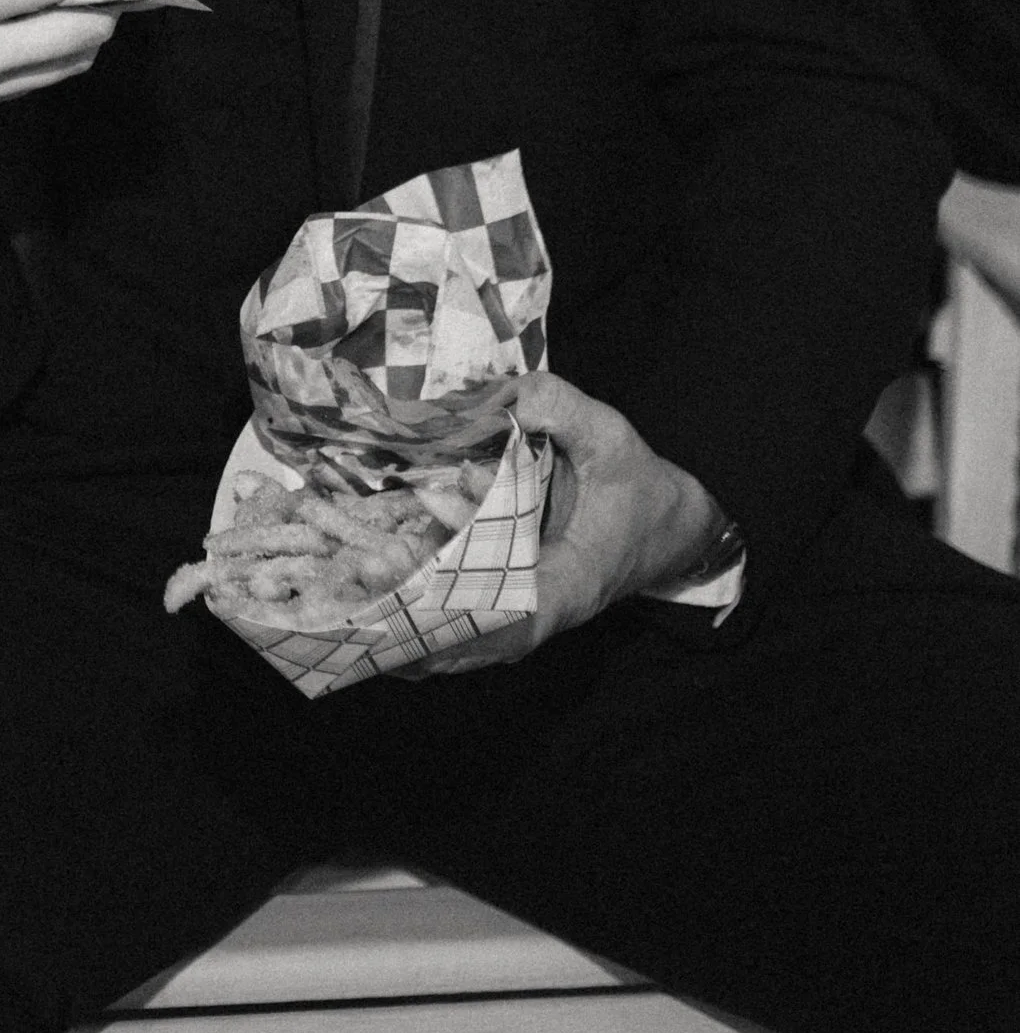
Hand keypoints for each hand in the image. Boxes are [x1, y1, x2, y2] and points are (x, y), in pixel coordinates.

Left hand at [399, 369, 724, 675]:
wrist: (672, 529)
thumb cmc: (642, 488)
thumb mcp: (611, 436)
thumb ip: (561, 409)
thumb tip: (505, 396)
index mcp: (568, 585)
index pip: (507, 616)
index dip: (455, 605)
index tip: (409, 585)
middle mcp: (539, 615)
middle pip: (465, 632)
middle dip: (413, 608)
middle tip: (367, 569)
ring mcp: (521, 618)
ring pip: (455, 636)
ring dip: (407, 616)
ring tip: (360, 583)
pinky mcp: (507, 607)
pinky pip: (457, 623)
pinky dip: (419, 613)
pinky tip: (377, 596)